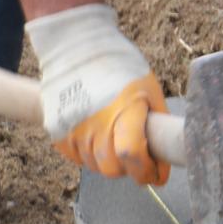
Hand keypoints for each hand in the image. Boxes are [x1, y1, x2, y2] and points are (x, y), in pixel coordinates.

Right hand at [25, 4, 168, 185]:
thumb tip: (165, 152)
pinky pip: (76, 157)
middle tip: (137, 156)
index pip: (132, 155)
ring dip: (109, 162)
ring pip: (94, 165)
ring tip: (115, 141)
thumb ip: (157, 121)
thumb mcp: (149, 88)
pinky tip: (96, 138)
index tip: (157, 174)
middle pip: (113, 168)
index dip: (147, 172)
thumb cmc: (119, 66)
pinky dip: (89, 154)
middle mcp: (95, 123)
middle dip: (129, 169)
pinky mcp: (57, 131)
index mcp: (124, 110)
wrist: (76, 48)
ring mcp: (73, 129)